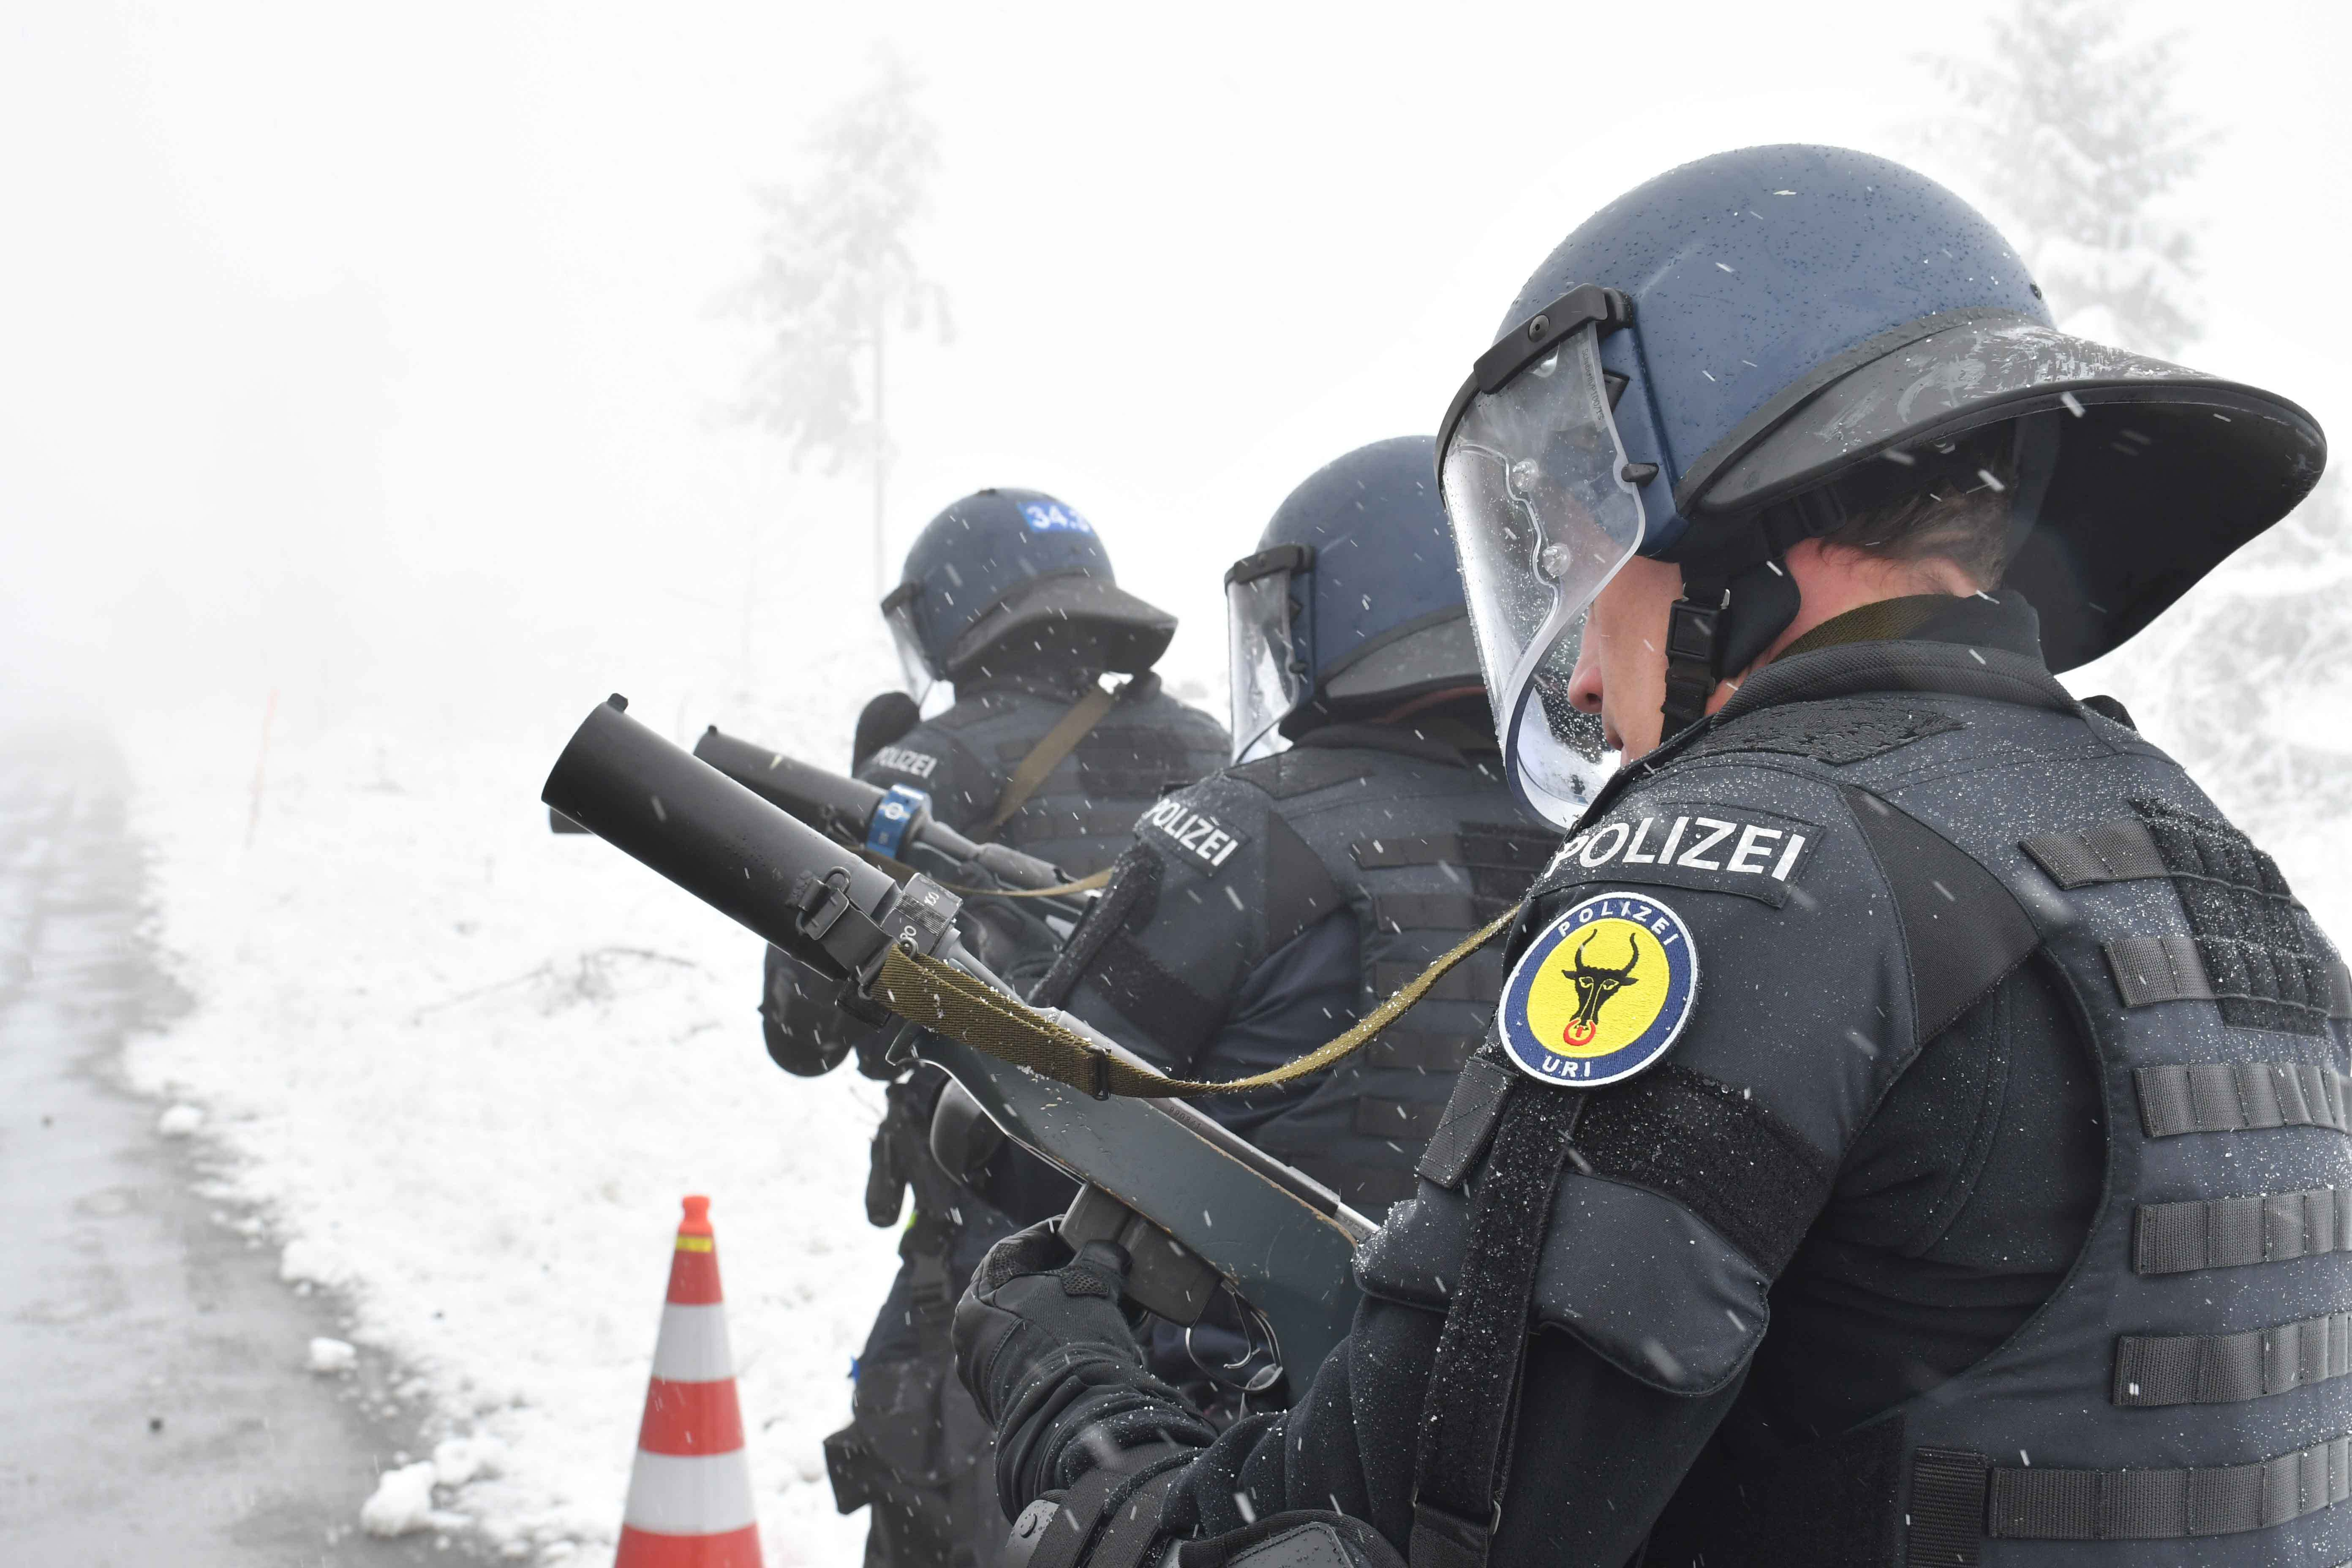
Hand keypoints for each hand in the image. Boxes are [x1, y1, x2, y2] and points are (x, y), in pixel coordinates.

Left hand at [953, 1220, 1145, 1426]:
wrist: (1077, 1421)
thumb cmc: (1074, 1341)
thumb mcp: (1090, 1285)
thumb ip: (1098, 1259)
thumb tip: (1107, 1252)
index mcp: (978, 1300)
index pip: (1014, 1250)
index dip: (1052, 1235)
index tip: (1079, 1232)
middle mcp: (972, 1338)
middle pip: (1021, 1291)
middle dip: (1063, 1278)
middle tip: (1095, 1269)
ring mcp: (986, 1375)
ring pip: (1031, 1328)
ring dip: (1068, 1314)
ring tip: (1106, 1306)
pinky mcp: (1008, 1405)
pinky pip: (1037, 1360)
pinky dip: (1064, 1346)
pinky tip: (1097, 1340)